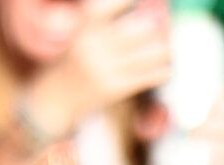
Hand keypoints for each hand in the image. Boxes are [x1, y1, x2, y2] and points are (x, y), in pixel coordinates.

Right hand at [25, 0, 173, 138]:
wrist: (56, 97)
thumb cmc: (74, 62)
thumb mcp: (81, 36)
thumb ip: (103, 25)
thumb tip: (144, 16)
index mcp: (85, 28)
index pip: (106, 6)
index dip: (124, 1)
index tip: (139, 0)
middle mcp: (94, 45)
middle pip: (142, 28)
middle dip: (158, 29)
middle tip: (165, 31)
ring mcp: (106, 67)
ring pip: (153, 53)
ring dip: (166, 50)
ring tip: (167, 50)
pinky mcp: (117, 88)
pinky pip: (152, 75)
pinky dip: (164, 70)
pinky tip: (164, 68)